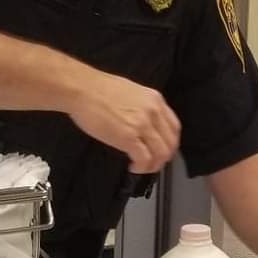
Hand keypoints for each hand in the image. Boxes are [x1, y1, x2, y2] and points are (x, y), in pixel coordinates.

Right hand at [66, 67, 180, 173]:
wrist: (82, 89)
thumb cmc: (98, 89)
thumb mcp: (131, 93)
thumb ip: (142, 108)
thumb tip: (142, 124)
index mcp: (155, 100)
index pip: (174, 127)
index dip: (169, 144)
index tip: (161, 150)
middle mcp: (153, 112)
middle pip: (170, 143)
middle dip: (162, 158)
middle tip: (151, 163)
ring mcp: (142, 125)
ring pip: (161, 154)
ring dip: (153, 166)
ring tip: (141, 167)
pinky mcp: (128, 137)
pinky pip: (144, 159)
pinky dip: (141, 167)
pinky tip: (133, 166)